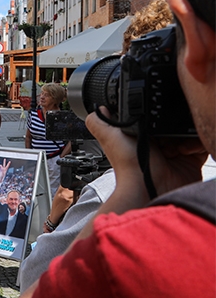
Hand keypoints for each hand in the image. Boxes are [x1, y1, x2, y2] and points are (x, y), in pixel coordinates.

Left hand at [86, 108, 206, 204]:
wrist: (148, 188)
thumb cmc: (129, 166)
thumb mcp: (109, 137)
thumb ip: (99, 122)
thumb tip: (98, 109)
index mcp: (139, 136)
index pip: (153, 117)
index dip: (154, 115)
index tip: (151, 118)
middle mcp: (157, 144)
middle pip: (171, 123)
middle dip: (170, 124)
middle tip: (161, 135)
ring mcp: (175, 153)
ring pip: (187, 131)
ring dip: (182, 134)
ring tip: (171, 145)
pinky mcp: (191, 160)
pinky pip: (199, 144)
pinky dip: (194, 143)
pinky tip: (182, 150)